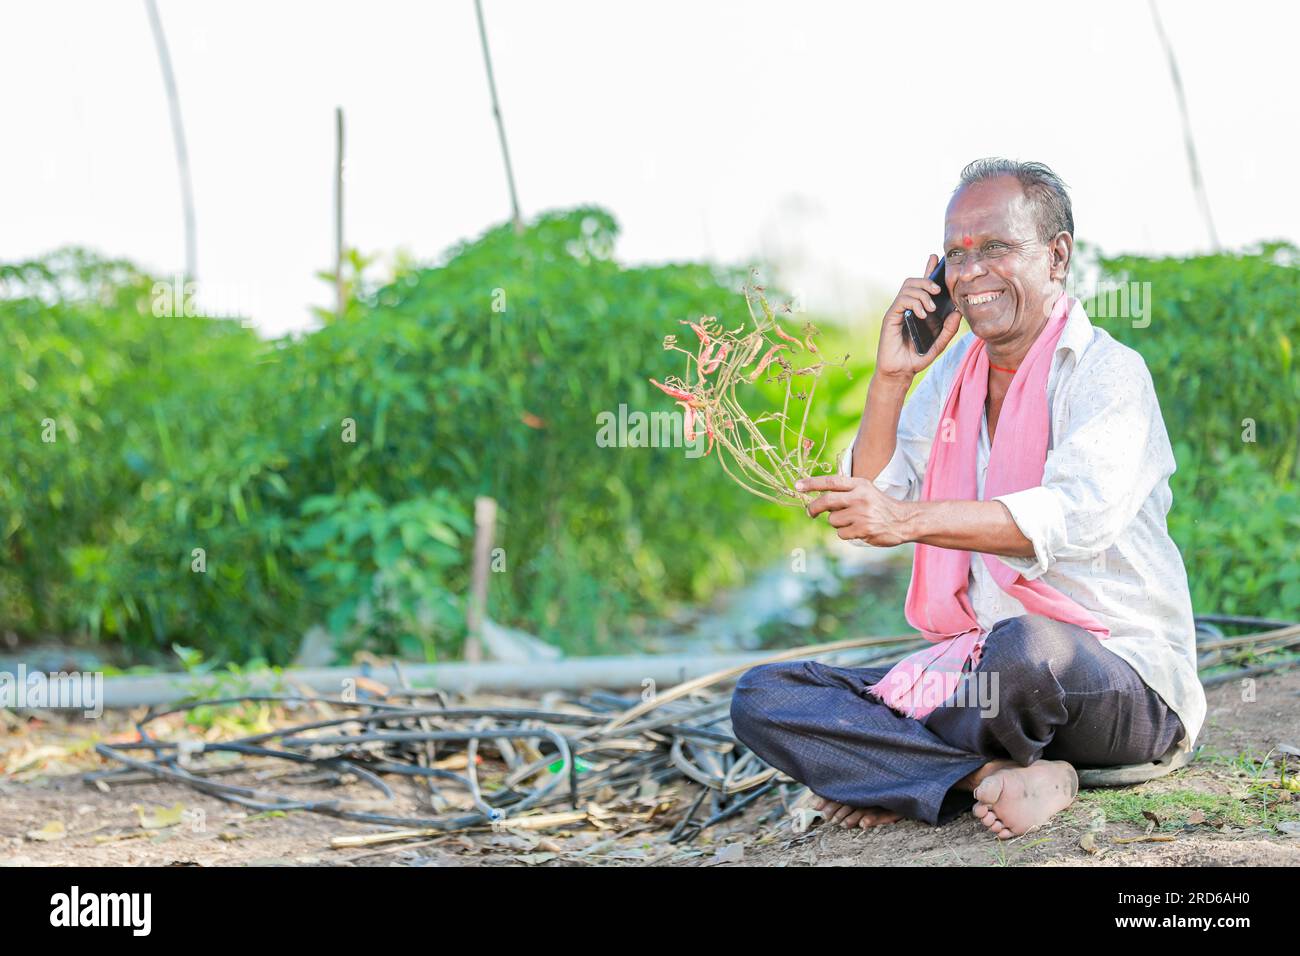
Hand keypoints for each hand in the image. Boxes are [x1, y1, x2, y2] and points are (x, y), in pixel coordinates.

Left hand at [796, 475, 912, 546]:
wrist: (903, 520)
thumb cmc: (879, 506)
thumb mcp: (865, 491)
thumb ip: (844, 493)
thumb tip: (817, 500)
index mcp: (859, 485)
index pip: (831, 482)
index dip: (812, 483)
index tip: (798, 485)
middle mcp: (860, 497)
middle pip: (827, 501)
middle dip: (814, 508)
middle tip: (810, 513)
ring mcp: (862, 514)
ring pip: (833, 520)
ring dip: (837, 523)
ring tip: (852, 521)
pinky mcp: (864, 529)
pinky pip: (841, 533)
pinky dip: (845, 533)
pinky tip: (858, 530)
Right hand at [874, 253, 963, 382]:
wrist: (901, 371)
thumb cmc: (917, 357)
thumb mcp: (939, 343)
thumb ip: (948, 328)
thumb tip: (958, 311)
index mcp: (920, 309)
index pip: (924, 285)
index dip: (929, 269)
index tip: (937, 258)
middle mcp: (908, 306)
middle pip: (915, 281)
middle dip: (928, 280)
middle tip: (939, 290)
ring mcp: (899, 310)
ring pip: (908, 287)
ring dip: (922, 293)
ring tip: (930, 309)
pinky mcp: (891, 316)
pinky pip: (902, 299)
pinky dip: (914, 303)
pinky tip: (922, 314)